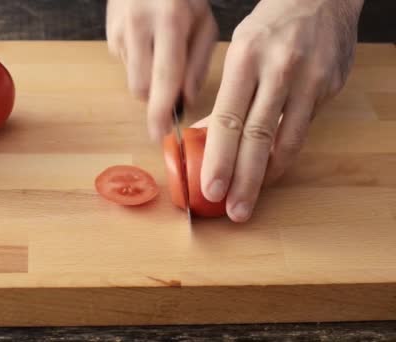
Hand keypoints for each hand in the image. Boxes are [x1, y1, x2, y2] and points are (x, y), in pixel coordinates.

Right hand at [106, 0, 217, 140]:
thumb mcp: (204, 23)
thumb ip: (197, 64)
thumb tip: (185, 100)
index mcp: (170, 20)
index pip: (165, 76)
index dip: (162, 110)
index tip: (160, 134)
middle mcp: (138, 25)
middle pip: (141, 87)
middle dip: (156, 99)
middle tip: (172, 98)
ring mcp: (119, 30)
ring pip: (132, 80)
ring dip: (148, 82)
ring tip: (161, 58)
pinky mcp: (109, 34)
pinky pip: (125, 65)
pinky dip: (139, 65)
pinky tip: (148, 44)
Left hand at [196, 0, 363, 221]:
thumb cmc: (269, 28)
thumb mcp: (237, 52)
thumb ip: (225, 97)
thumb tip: (202, 136)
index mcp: (245, 58)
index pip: (228, 118)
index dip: (219, 158)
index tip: (211, 187)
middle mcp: (278, 70)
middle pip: (257, 136)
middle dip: (243, 179)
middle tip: (233, 210)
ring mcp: (309, 80)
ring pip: (285, 139)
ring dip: (266, 176)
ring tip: (250, 201)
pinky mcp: (329, 88)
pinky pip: (303, 130)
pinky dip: (285, 155)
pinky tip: (271, 172)